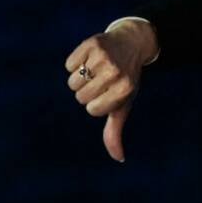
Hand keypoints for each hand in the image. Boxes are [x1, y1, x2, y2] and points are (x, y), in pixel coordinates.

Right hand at [65, 20, 157, 161]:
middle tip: (102, 80)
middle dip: (87, 92)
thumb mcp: (123, 104)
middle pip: (80, 96)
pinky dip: (75, 64)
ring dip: (80, 78)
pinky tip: (90, 59)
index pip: (92, 109)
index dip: (96, 104)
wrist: (132, 43)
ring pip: (73, 81)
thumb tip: (119, 158)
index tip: (108, 93)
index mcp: (125, 90)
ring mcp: (104, 57)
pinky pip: (69, 64)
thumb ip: (116, 131)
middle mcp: (115, 72)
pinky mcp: (92, 43)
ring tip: (96, 70)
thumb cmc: (125, 80)